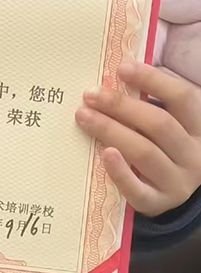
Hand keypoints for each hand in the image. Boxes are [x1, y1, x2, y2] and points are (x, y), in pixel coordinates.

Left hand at [75, 61, 200, 217]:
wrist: (170, 189)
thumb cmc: (161, 144)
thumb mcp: (166, 120)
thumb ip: (147, 100)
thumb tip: (113, 74)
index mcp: (197, 127)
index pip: (182, 98)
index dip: (153, 80)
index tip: (121, 68)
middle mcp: (193, 155)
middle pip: (159, 124)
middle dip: (121, 106)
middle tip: (90, 95)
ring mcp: (178, 182)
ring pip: (145, 152)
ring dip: (111, 130)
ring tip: (83, 116)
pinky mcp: (158, 204)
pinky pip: (139, 191)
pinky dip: (121, 173)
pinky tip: (104, 154)